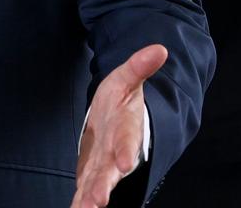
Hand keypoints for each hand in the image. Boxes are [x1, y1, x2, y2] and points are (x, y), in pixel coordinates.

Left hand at [71, 44, 166, 207]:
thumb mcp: (127, 78)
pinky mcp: (91, 173)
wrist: (115, 117)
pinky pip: (84, 189)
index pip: (128, 139)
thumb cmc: (121, 99)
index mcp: (126, 128)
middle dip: (105, 185)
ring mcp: (103, 165)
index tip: (126, 163)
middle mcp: (116, 151)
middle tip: (98, 200)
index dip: (127, 150)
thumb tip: (159, 48)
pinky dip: (80, 202)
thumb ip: (140, 66)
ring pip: (96, 185)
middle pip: (111, 170)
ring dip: (89, 199)